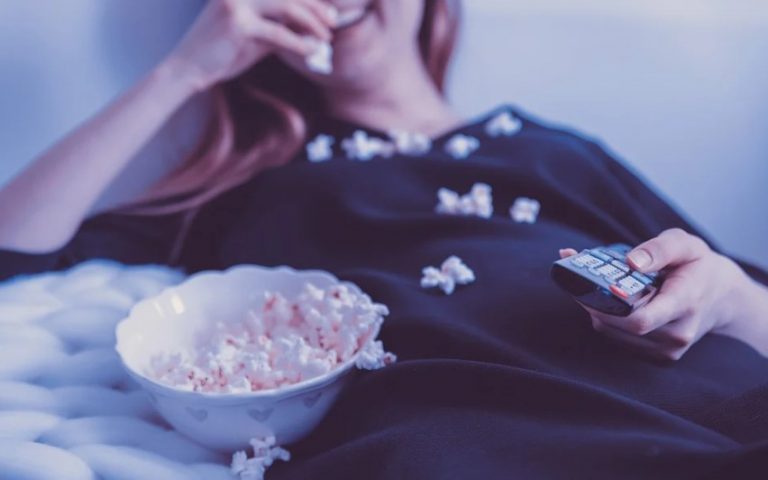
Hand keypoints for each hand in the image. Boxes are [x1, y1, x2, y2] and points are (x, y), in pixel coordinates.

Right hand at [164, 0, 336, 91]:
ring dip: (311, 23)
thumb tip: (310, 30)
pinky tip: (312, 51)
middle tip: (333, 22)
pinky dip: (299, 42)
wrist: (188, 69)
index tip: (330, 11)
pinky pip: (277, 33)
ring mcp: (237, 4)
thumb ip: (278, 28)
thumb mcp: (255, 37)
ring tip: (326, 37)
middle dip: (315, 7)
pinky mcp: (237, 24)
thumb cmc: (222, 53)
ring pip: (286, 7)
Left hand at [561, 228, 763, 360]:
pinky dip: (606, 320)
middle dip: (594, 302)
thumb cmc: (698, 266)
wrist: (722, 297)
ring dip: (596, 311)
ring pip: (613, 334)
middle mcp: (677, 334)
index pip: (641, 320)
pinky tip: (608, 303)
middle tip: (579, 278)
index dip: (611, 308)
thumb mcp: (685, 244)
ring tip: (593, 287)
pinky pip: (618, 339)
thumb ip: (659, 248)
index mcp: (685, 304)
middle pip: (620, 326)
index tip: (594, 288)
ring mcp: (668, 350)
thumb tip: (631, 262)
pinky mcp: (658, 357)